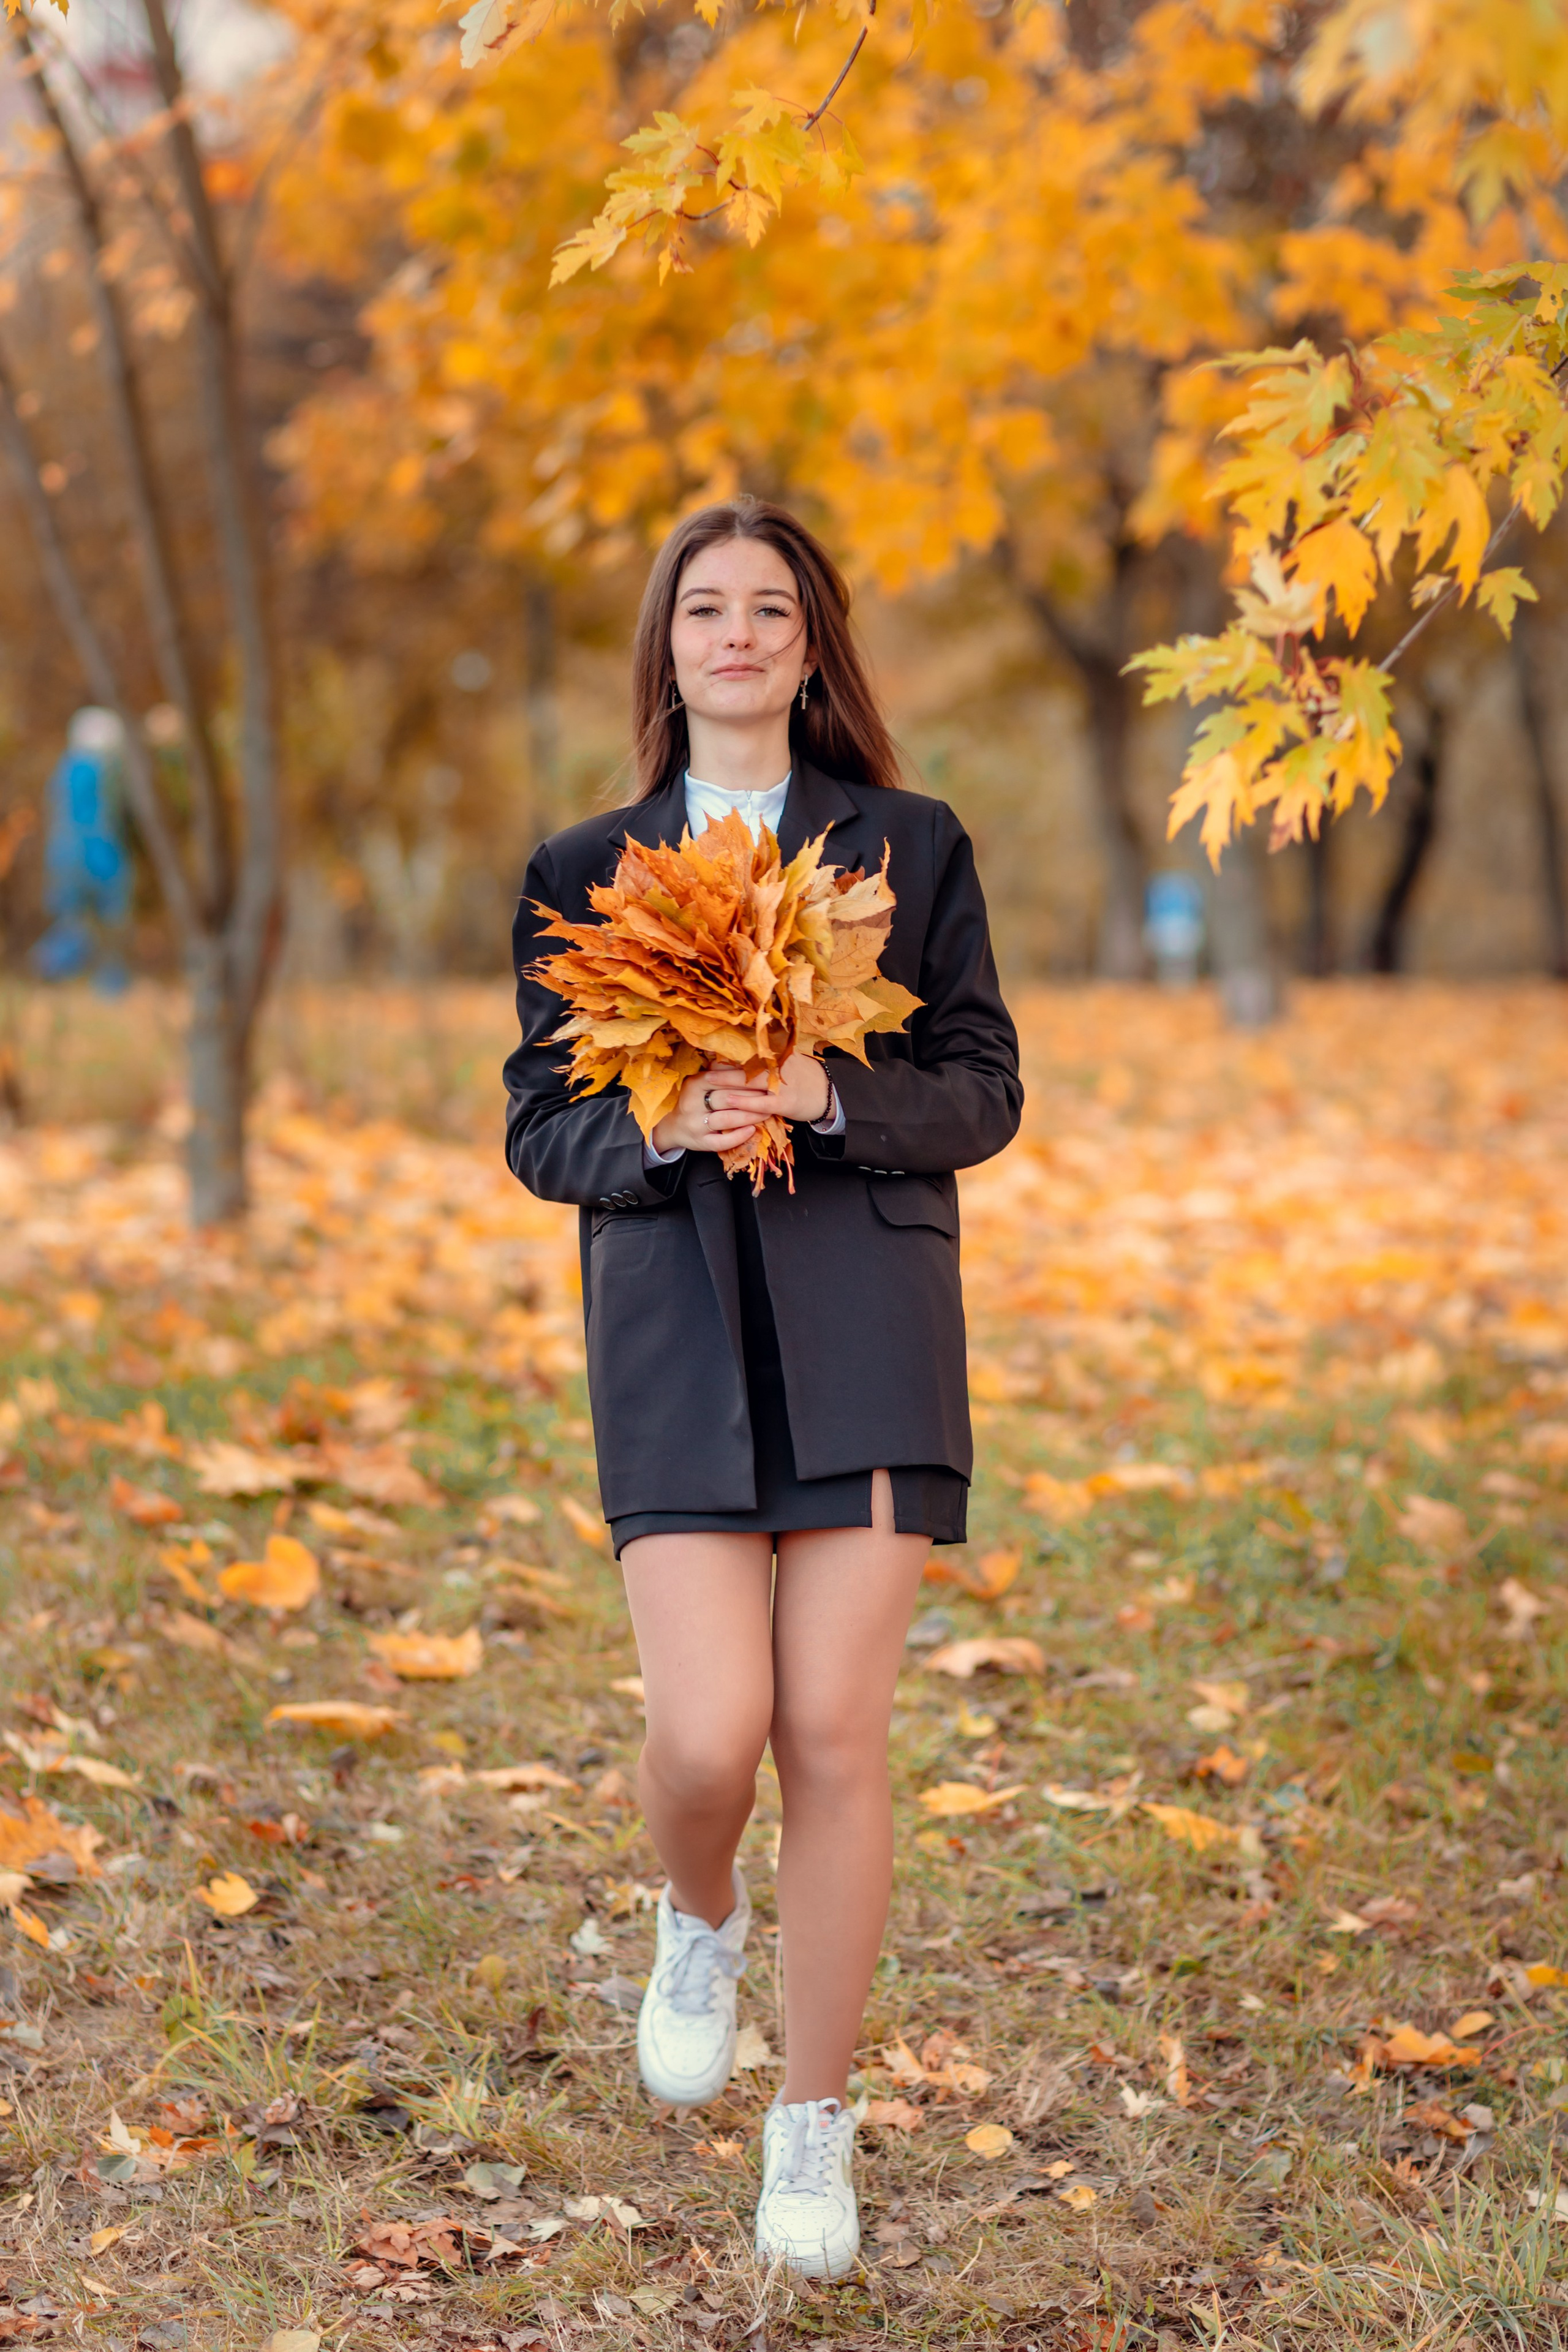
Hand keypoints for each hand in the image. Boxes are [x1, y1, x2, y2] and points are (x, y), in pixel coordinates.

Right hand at [650, 1054, 830, 1153]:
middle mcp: (691, 1104)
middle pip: (727, 1099)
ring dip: (750, 1116)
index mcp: (693, 1084)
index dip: (745, 1079)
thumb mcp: (701, 1083)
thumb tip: (747, 1057)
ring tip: (768, 1112)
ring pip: (726, 1119)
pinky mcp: (700, 1143)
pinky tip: (753, 1130)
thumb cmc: (695, 1100)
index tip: (765, 1078)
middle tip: (773, 1096)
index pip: (722, 1080)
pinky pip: (722, 1141)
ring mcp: (695, 1125)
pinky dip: (739, 1136)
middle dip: (752, 1097)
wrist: (674, 1126)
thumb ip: (720, 1071)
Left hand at [690, 1051, 830, 1132]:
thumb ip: (770, 1059)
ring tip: (708, 1082)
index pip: (749, 1051)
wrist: (830, 1094)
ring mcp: (782, 1085)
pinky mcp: (784, 1103)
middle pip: (746, 1064)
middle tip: (704, 1068)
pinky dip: (743, 1101)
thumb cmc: (806, 1079)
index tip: (711, 1055)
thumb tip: (746, 1053)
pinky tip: (729, 1100)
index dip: (729, 1054)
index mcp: (779, 1055)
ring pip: (750, 1082)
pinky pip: (760, 1102)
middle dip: (722, 1067)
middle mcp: (779, 1066)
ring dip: (726, 1082)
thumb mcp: (790, 1062)